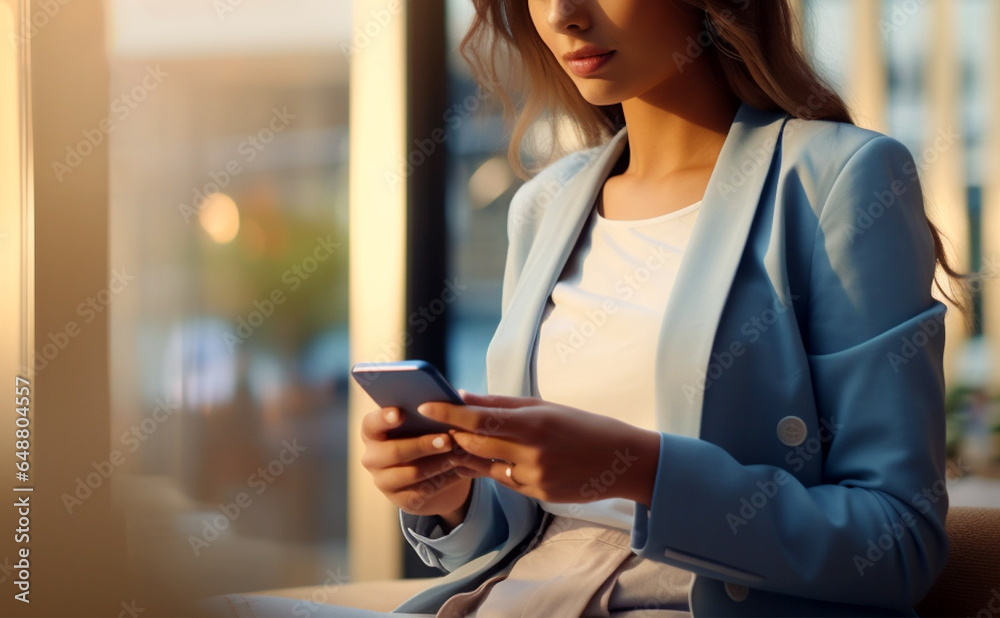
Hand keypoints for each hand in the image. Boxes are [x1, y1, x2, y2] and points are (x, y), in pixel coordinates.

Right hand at [360, 405, 475, 525]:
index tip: (402, 413)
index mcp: (372, 432)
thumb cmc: (424, 435)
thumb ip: (428, 412)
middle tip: (448, 439)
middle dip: (422, 445)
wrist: (428, 473)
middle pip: (394, 452)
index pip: (371, 424)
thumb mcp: (423, 423)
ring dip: (438, 464)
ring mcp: (384, 481)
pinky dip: (445, 480)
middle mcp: (372, 458)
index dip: (384, 418)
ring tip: (460, 455)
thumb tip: (453, 399)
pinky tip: (460, 471)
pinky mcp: (401, 500)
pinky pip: (424, 492)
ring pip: (412, 473)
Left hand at [418, 392, 660, 505]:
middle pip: (475, 444)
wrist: (621, 461)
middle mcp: (532, 452)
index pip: (480, 417)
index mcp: (534, 422)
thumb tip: (464, 396)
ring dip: (468, 455)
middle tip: (434, 424)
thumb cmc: (582, 426)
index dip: (449, 412)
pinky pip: (505, 480)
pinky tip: (493, 460)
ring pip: (486, 466)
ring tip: (455, 443)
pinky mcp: (537, 495)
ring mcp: (534, 477)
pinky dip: (495, 469)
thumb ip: (502, 404)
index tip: (426, 405)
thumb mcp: (545, 407)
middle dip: (454, 435)